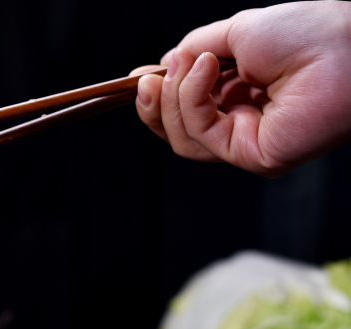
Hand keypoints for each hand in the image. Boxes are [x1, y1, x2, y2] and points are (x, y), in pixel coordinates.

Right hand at [131, 1, 350, 176]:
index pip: (186, 108)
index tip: (140, 77)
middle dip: (155, 106)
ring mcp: (248, 142)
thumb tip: (163, 65)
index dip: (159, 96)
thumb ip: (195, 50)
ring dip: (174, 99)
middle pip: (176, 130)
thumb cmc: (306, 32)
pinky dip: (193, 101)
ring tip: (190, 63)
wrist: (345, 45)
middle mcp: (243, 122)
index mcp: (241, 93)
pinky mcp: (253, 156)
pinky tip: (208, 69)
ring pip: (183, 138)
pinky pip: (202, 136)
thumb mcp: (235, 33)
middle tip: (146, 80)